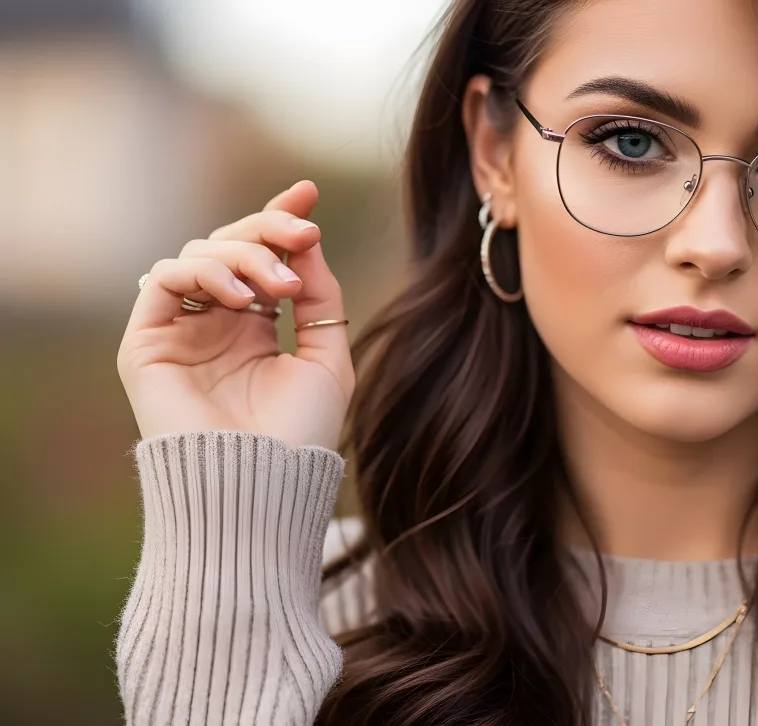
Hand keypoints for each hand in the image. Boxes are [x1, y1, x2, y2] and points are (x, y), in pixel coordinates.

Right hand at [118, 181, 353, 449]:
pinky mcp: (147, 343)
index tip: (309, 192)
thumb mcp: (326, 356)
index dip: (280, 220)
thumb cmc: (299, 434)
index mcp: (254, 328)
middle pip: (232, 245)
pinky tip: (239, 295)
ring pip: (200, 253)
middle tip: (304, 235)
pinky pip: (164, 279)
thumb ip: (319, 296)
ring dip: (245, 255)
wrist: (263, 482)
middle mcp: (215, 324)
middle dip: (269, 229)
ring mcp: (181, 330)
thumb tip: (308, 240)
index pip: (261, 257)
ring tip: (278, 289)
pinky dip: (204, 271)